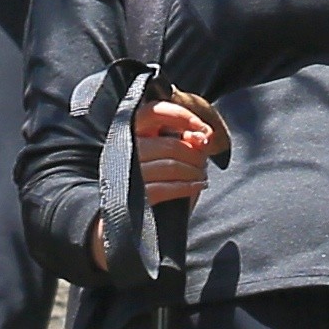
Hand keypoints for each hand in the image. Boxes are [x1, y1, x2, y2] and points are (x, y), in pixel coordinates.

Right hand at [130, 88, 227, 207]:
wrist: (134, 216)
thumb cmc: (153, 177)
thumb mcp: (167, 152)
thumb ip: (185, 138)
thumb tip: (204, 135)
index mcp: (132, 131)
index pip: (154, 112)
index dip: (181, 116)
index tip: (203, 128)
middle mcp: (124, 148)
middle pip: (170, 143)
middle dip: (195, 153)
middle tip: (203, 162)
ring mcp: (127, 173)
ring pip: (171, 166)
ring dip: (194, 171)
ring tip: (201, 176)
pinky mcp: (133, 197)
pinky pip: (166, 188)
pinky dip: (187, 187)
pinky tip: (197, 186)